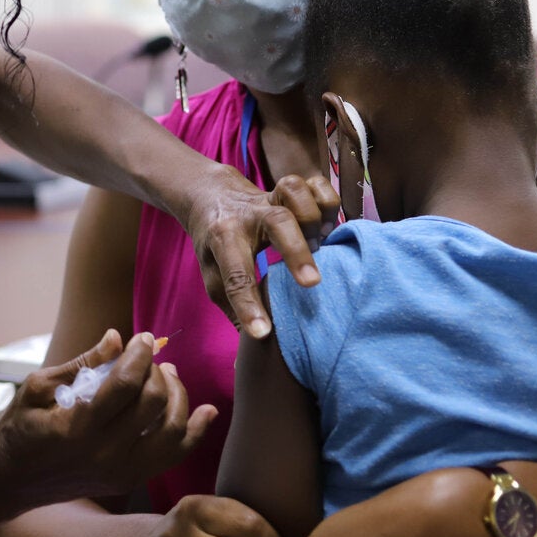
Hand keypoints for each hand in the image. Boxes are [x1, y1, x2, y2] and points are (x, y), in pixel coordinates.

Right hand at [0, 330, 217, 512]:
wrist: (9, 483)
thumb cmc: (18, 429)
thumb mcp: (38, 388)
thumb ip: (82, 364)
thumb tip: (117, 337)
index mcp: (78, 427)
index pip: (125, 383)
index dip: (140, 354)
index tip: (143, 337)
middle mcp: (105, 454)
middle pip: (154, 403)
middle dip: (158, 370)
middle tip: (149, 356)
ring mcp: (120, 471)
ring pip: (173, 431)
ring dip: (178, 395)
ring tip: (169, 374)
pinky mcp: (129, 480)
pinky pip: (174, 455)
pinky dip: (194, 431)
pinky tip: (206, 410)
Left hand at [185, 167, 338, 336]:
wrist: (209, 194)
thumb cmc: (215, 243)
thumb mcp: (212, 274)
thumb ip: (231, 307)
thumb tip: (248, 353)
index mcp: (223, 238)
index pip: (235, 274)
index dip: (248, 306)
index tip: (263, 334)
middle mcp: (249, 215)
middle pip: (276, 222)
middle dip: (296, 251)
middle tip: (312, 283)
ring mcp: (270, 197)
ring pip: (293, 191)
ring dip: (311, 215)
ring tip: (319, 243)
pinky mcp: (288, 190)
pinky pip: (314, 183)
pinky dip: (326, 200)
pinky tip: (326, 224)